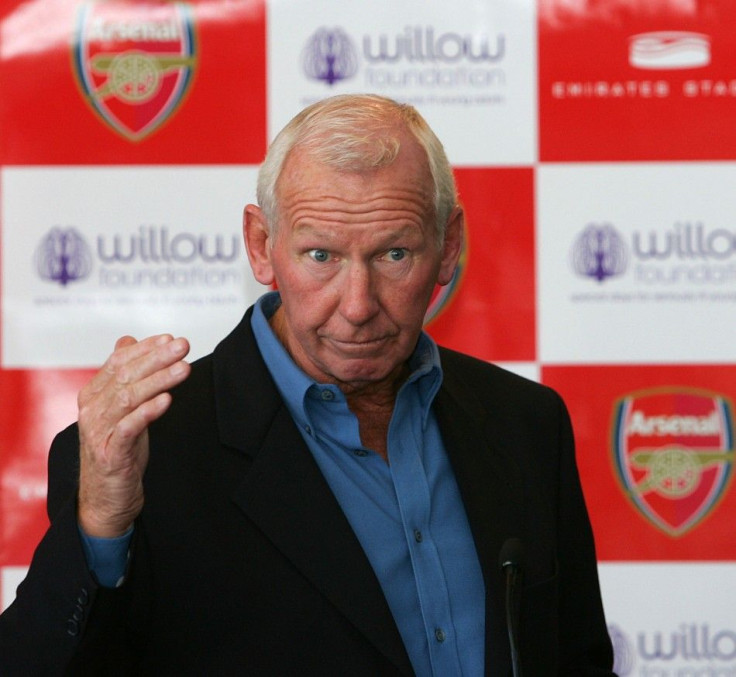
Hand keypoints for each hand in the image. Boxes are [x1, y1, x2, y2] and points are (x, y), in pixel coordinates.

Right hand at [77, 335, 190, 537]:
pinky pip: (128, 428)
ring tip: (183, 368)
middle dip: (157, 358)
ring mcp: (99, 432)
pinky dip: (147, 412)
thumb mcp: (121, 409)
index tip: (170, 338)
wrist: (106, 498)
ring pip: (128, 398)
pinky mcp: (110, 454)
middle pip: (125, 376)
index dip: (145, 348)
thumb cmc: (117, 450)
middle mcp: (92, 410)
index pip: (118, 362)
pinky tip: (166, 400)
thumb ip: (123, 376)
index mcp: (94, 395)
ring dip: (158, 380)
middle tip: (183, 346)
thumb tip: (127, 340)